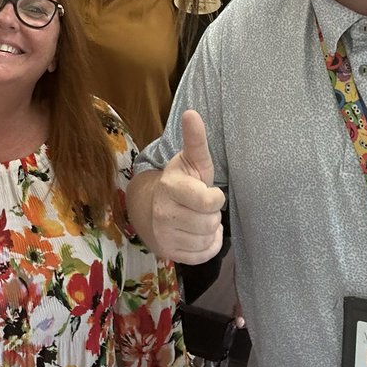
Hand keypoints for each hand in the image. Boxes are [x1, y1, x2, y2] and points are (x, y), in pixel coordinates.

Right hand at [149, 110, 224, 263]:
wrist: (150, 207)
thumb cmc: (181, 181)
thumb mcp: (190, 160)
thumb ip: (195, 139)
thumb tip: (191, 112)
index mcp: (170, 187)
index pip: (209, 202)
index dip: (216, 197)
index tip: (209, 191)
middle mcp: (163, 213)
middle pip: (210, 223)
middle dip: (212, 214)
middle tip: (200, 206)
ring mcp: (164, 235)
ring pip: (207, 239)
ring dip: (210, 230)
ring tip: (198, 218)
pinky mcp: (168, 253)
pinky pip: (204, 255)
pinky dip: (208, 245)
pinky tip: (198, 233)